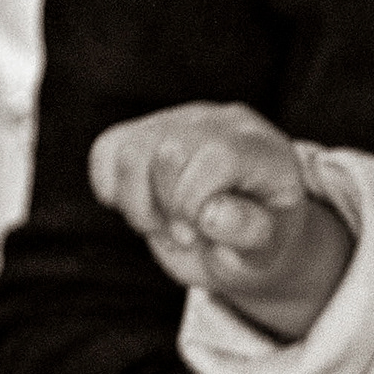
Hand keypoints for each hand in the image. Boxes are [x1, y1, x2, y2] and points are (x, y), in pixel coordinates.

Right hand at [92, 101, 357, 341]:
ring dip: (136, 203)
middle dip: (167, 208)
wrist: (245, 238)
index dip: (194, 203)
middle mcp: (223, 123)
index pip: (216, 156)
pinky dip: (110, 186)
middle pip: (169, 151)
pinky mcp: (148, 129)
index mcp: (263, 150)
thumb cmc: (258, 246)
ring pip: (130, 150)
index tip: (198, 236)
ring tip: (162, 224)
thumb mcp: (266, 253)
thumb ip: (250, 233)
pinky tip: (142, 205)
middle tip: (184, 236)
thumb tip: (212, 213)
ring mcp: (182, 120)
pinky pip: (107, 148)